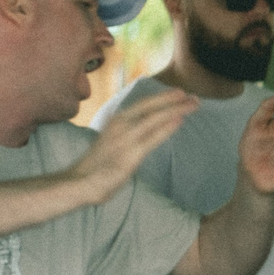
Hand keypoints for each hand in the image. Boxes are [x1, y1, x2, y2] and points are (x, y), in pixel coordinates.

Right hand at [71, 88, 194, 202]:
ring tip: (193, 104)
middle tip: (194, 96)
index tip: (179, 93)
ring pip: (155, 118)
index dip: (162, 97)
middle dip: (173, 99)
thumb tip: (144, 132)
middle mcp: (121, 124)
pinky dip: (167, 127)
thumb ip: (128, 133)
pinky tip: (180, 120)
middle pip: (151, 106)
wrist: (80, 181)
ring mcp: (126, 138)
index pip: (143, 104)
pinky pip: (153, 137)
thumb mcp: (113, 141)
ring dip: (176, 109)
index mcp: (116, 120)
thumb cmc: (97, 165)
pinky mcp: (131, 153)